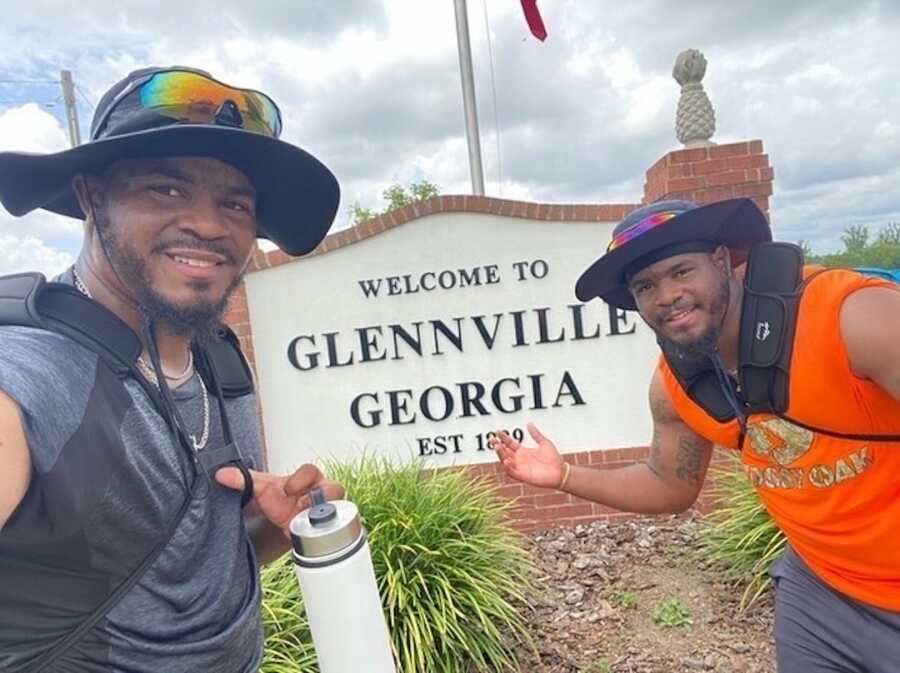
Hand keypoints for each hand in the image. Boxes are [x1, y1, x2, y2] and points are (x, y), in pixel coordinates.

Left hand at [215, 463, 344, 537]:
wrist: (278, 522)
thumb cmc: (275, 499)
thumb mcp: (261, 489)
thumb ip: (243, 480)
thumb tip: (220, 474)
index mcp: (308, 479)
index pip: (311, 471)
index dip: (302, 479)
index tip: (287, 488)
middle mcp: (320, 495)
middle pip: (334, 491)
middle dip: (320, 500)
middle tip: (301, 509)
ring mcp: (323, 514)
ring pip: (333, 514)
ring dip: (317, 521)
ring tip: (297, 528)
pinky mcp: (322, 533)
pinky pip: (328, 535)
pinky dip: (315, 538)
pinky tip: (298, 539)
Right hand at [489, 422, 565, 488]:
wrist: (561, 471)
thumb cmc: (554, 458)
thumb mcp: (544, 443)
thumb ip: (536, 434)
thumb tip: (529, 423)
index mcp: (523, 451)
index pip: (509, 444)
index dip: (503, 438)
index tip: (497, 431)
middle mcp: (519, 459)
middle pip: (504, 452)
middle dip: (498, 446)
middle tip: (492, 439)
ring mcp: (520, 468)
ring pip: (505, 461)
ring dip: (500, 455)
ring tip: (498, 447)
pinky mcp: (523, 476)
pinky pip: (512, 472)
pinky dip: (507, 467)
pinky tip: (506, 460)